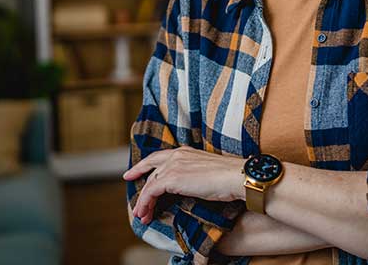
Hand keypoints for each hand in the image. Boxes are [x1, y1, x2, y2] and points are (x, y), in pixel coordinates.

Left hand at [123, 146, 244, 223]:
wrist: (235, 177)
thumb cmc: (228, 178)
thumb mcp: (206, 172)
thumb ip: (192, 174)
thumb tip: (187, 186)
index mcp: (185, 151)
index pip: (158, 157)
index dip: (143, 165)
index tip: (132, 173)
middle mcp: (177, 155)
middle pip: (150, 169)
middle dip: (140, 184)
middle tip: (134, 197)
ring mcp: (173, 165)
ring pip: (150, 184)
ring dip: (144, 201)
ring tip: (142, 215)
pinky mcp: (171, 178)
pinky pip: (151, 191)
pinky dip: (146, 203)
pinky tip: (146, 212)